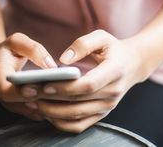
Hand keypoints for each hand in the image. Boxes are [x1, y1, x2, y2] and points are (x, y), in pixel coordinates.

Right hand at [0, 32, 57, 120]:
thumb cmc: (8, 50)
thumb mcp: (17, 41)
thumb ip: (34, 50)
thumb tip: (51, 66)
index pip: (6, 91)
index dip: (20, 93)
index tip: (35, 89)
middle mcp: (0, 93)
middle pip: (19, 103)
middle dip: (38, 99)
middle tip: (56, 95)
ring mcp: (9, 102)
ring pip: (27, 110)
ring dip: (45, 107)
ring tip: (62, 101)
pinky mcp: (18, 106)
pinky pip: (33, 111)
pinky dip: (46, 108)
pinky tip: (61, 104)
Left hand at [30, 29, 147, 132]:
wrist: (134, 64)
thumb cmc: (114, 48)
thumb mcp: (102, 37)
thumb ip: (82, 44)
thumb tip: (62, 60)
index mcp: (114, 72)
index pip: (89, 85)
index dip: (66, 87)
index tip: (44, 84)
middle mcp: (113, 92)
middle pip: (78, 102)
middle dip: (51, 99)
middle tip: (28, 93)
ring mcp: (108, 106)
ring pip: (77, 116)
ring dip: (52, 113)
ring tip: (32, 103)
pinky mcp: (102, 114)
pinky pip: (80, 125)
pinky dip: (61, 123)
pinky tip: (46, 114)